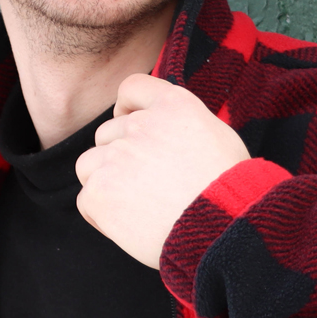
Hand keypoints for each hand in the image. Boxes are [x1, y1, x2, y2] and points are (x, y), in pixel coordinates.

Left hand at [74, 75, 251, 267]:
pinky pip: (86, 200)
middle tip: (146, 185)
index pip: (132, 88)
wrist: (224, 229)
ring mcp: (115, 157)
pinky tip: (129, 226)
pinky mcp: (100, 190)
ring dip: (106, 182)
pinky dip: (101, 215)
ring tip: (136, 207)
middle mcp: (139, 124)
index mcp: (172, 105)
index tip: (129, 124)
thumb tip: (165, 133)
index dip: (125, 107)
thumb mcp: (218, 137)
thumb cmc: (230, 191)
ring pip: (90, 165)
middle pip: (107, 134)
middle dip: (120, 156)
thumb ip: (182, 125)